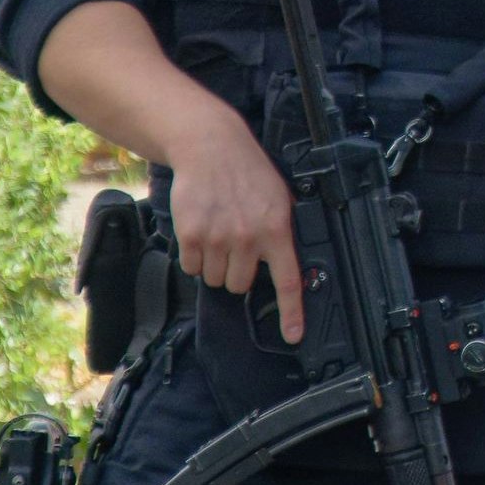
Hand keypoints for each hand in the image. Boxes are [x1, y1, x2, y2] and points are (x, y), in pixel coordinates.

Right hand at [165, 107, 307, 344]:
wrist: (212, 148)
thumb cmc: (249, 173)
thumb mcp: (279, 198)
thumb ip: (282, 232)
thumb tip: (286, 265)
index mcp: (276, 230)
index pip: (287, 280)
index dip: (292, 312)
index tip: (293, 335)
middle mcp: (248, 238)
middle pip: (240, 285)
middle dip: (237, 272)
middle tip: (236, 245)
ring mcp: (218, 238)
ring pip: (216, 279)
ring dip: (216, 264)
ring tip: (219, 233)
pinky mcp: (191, 235)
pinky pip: (193, 267)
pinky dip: (195, 257)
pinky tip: (202, 231)